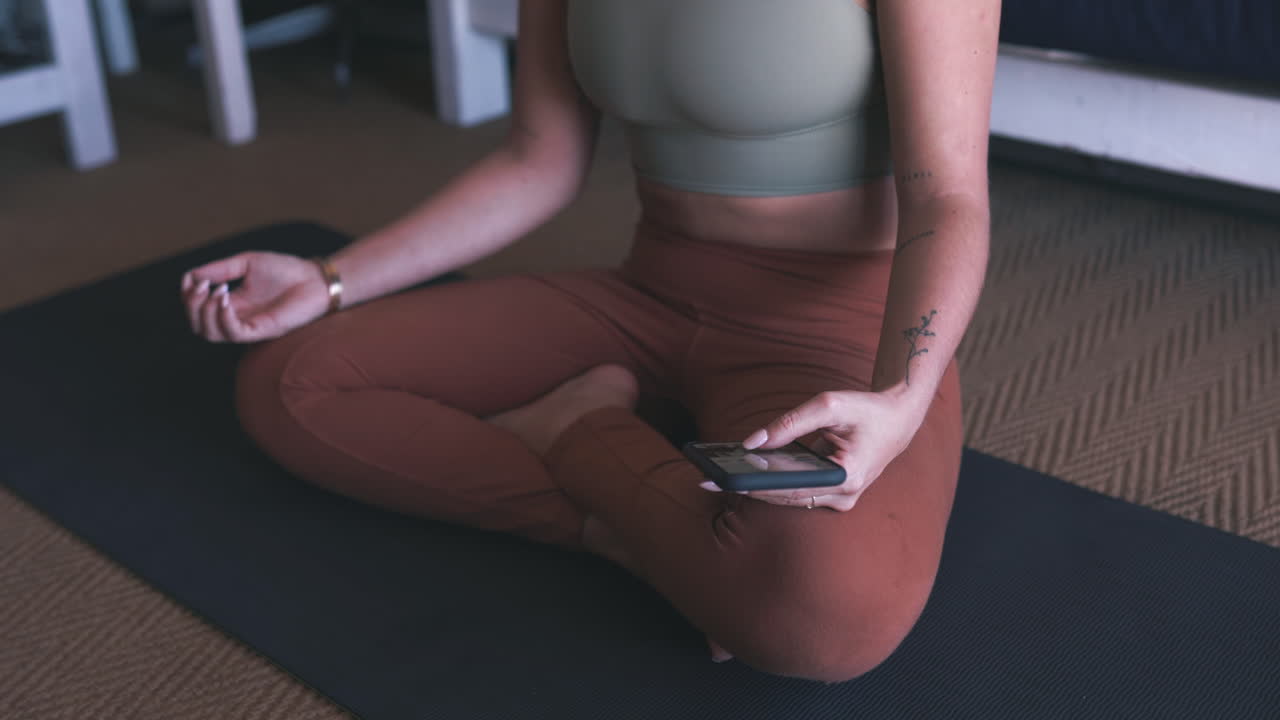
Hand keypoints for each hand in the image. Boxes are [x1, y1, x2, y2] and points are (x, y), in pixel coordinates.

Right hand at [180, 252, 329, 342]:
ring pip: (211, 334)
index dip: (187, 297)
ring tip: (218, 291)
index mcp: (232, 303)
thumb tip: (191, 276)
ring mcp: (249, 326)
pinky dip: (223, 318)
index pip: (198, 310)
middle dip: (192, 306)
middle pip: (198, 326)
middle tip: (203, 286)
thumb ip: (220, 269)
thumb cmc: (286, 270)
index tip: (191, 279)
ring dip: (205, 312)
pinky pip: (234, 334)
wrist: (315, 278)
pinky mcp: (263, 331)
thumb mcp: (246, 263)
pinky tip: (226, 300)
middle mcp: (237, 318)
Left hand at [715, 387, 928, 511]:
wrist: (898, 420)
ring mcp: (840, 500)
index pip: (791, 488)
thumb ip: (790, 423)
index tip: (724, 482)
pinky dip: (773, 484)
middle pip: (786, 498)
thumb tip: (752, 443)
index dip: (755, 486)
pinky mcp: (833, 496)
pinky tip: (744, 473)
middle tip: (708, 483)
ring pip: (790, 499)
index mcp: (847, 477)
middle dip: (748, 489)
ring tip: (718, 478)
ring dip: (757, 489)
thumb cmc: (866, 410)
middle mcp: (844, 496)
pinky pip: (798, 493)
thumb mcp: (828, 405)